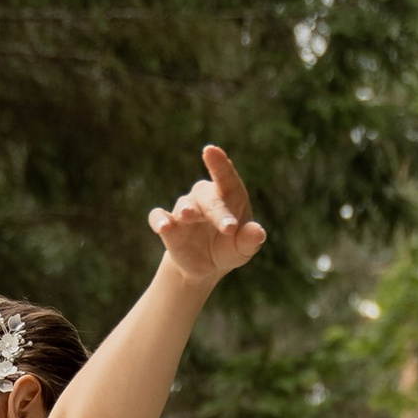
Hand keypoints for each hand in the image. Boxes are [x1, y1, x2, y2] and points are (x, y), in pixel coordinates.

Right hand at [147, 143, 264, 289]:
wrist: (207, 267)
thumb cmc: (229, 248)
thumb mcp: (242, 248)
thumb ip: (249, 240)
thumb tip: (259, 232)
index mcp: (228, 196)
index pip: (225, 177)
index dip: (219, 164)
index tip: (211, 151)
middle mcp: (204, 198)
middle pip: (209, 198)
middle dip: (218, 212)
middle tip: (229, 228)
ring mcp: (184, 211)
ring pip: (186, 205)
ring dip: (187, 210)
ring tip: (187, 215)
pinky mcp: (168, 227)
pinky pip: (158, 217)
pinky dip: (159, 220)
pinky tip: (163, 227)